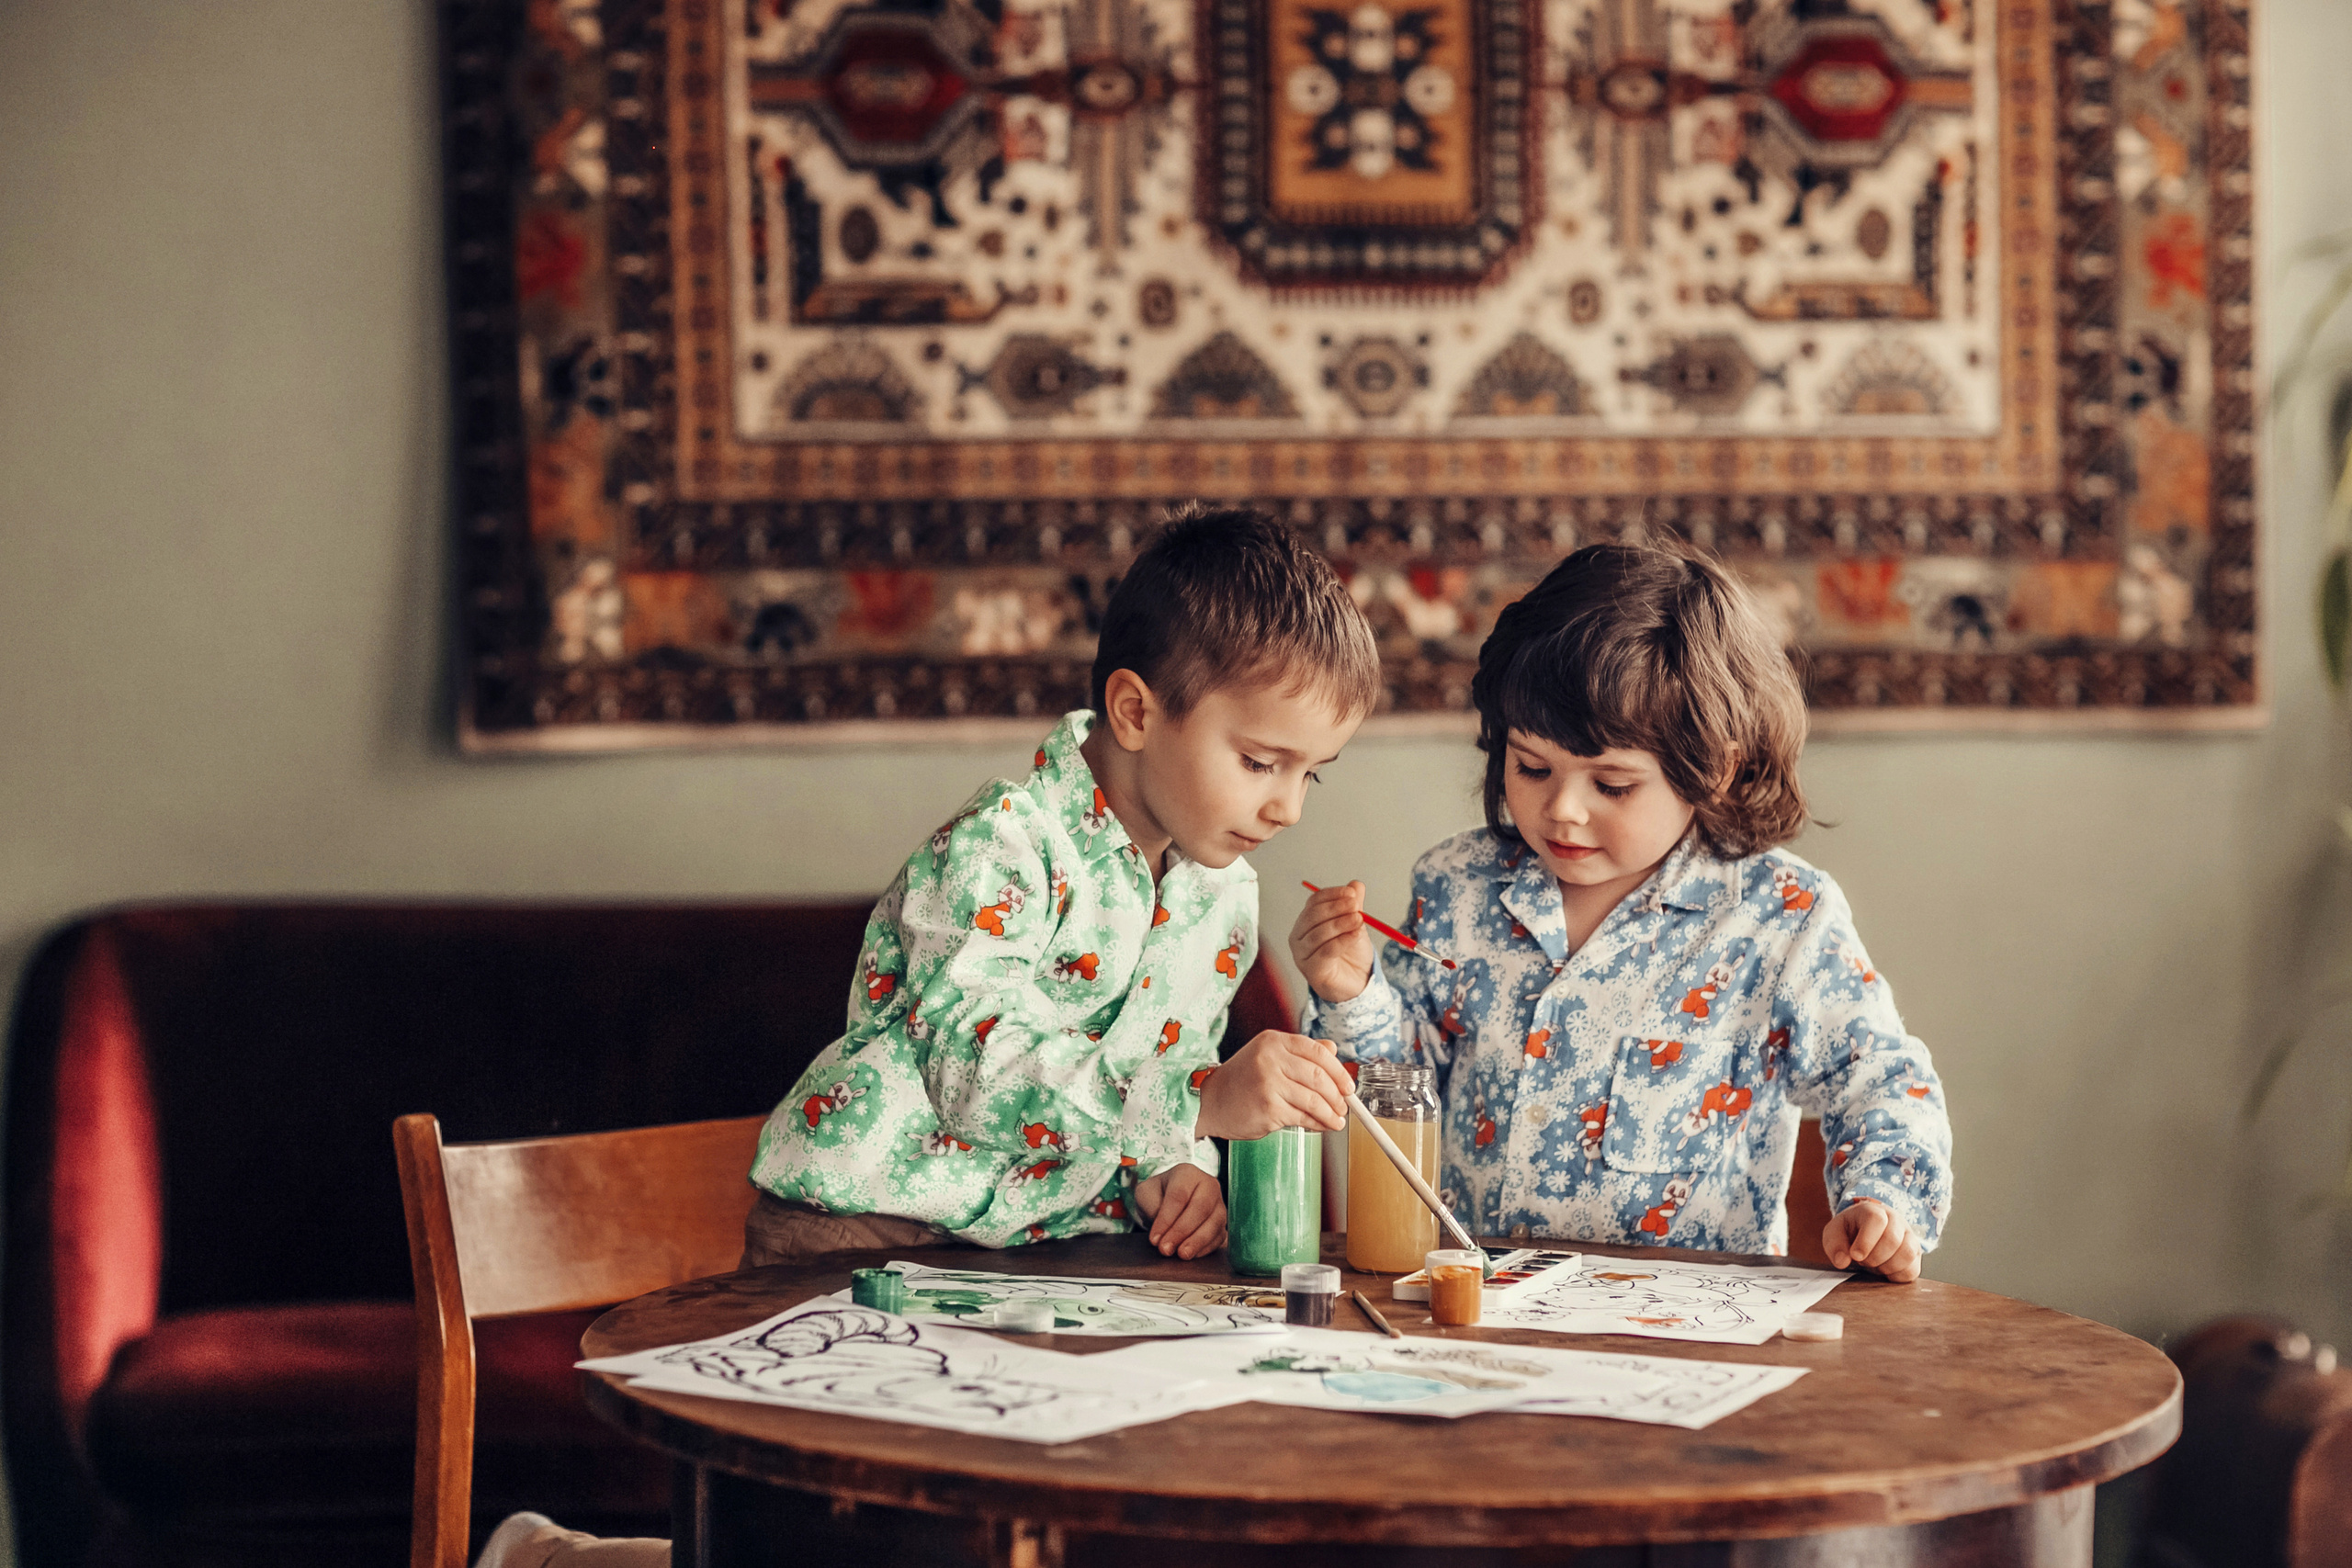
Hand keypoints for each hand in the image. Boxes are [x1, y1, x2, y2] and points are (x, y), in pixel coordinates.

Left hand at [1132, 1164, 1225, 1258]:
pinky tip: (1192, 1255)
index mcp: (1187, 1173)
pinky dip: (1206, 1247)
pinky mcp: (1222, 1222)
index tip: (1154, 1239)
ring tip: (1181, 1255)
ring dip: (1197, 1241)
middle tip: (1166, 1249)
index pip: (1179, 1195)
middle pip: (1201, 1208)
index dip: (1166, 1219)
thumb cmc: (1157, 1194)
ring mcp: (1219, 1204)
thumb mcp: (1145, 1194)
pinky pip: (1219, 1236)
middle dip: (1182, 1231)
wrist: (1167, 1198)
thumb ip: (1152, 1209)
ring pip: (1214, 1223)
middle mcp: (1208, 1185)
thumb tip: (1162, 1234)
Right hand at [1196, 1030, 1351, 1139]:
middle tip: (1344, 1106)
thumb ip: (1300, 1052)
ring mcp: (1269, 1084)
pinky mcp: (1268, 1108)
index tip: (1347, 1085)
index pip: (1317, 1052)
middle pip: (1318, 1076)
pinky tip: (1321, 1126)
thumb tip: (1333, 1050)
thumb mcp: (1268, 1056)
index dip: (1338, 1070)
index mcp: (1274, 1041)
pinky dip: (1316, 1124)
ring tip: (1336, 1120)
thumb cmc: (1240, 1081)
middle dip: (1337, 1095)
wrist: (1209, 1102)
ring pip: (1314, 1099)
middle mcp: (1271, 1058)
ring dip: (1330, 1113)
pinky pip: (1302, 1117)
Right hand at [1289, 881, 1375, 1003]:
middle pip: (1313, 916)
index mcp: (1306, 922)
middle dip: (1336, 908)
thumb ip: (1354, 906)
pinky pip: (1325, 951)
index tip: (1351, 893)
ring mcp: (1302, 955)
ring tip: (1359, 920)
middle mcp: (1298, 937)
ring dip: (1340, 924)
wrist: (1356, 984)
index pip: (1313, 902)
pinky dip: (1342, 941)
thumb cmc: (1351, 954)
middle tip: (1355, 905)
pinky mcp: (1311, 970)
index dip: (1332, 895)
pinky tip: (1356, 935)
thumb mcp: (1355, 925)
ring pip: (1318, 934)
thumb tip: (1356, 884)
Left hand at [1823, 1197, 1921, 1280]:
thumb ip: (1834, 1245)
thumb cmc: (1850, 1231)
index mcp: (1873, 1210)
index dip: (1866, 1241)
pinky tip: (1885, 1271)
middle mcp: (1895, 1220)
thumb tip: (1842, 1261)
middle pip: (1893, 1239)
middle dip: (1874, 1257)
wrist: (1865, 1233)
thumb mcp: (1835, 1233)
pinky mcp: (1916, 1254)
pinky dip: (1897, 1276)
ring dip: (1887, 1266)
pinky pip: (1913, 1270)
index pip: (1876, 1220)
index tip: (1855, 1256)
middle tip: (1863, 1260)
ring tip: (1875, 1265)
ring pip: (1907, 1254)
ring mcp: (1909, 1236)